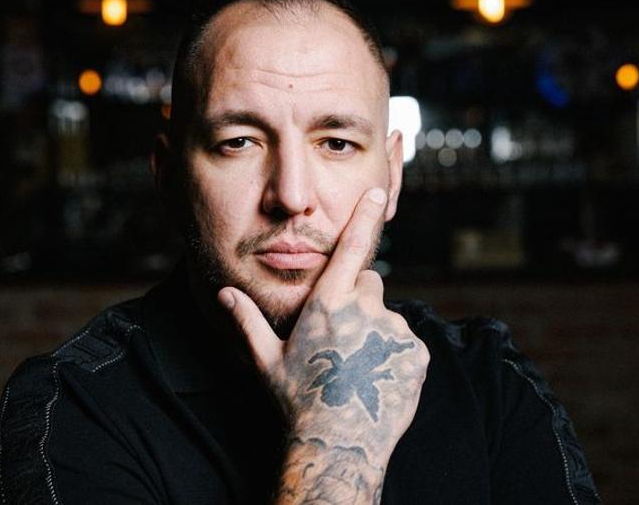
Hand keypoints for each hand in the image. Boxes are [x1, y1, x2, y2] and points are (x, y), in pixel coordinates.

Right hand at [218, 187, 428, 489]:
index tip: (379, 193)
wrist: (340, 445)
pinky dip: (393, 354)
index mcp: (328, 305)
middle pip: (368, 283)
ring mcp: (395, 333)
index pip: (352, 248)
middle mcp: (365, 311)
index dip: (365, 217)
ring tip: (355, 364)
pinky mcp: (416, 355)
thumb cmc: (297, 401)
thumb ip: (246, 321)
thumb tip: (223, 293)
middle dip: (358, 297)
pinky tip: (374, 377)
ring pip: (387, 315)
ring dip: (375, 330)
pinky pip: (405, 343)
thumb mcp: (266, 360)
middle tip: (340, 333)